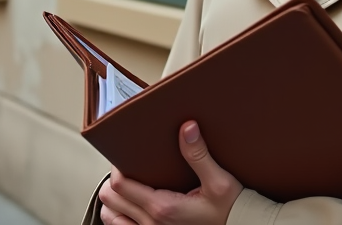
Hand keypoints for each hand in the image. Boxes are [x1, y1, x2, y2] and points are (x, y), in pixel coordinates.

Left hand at [98, 121, 242, 224]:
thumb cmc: (231, 210)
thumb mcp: (219, 181)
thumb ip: (199, 155)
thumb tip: (187, 127)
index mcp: (164, 207)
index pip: (120, 185)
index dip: (117, 165)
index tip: (125, 154)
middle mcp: (153, 224)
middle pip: (110, 199)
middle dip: (113, 180)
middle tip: (127, 167)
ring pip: (111, 217)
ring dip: (114, 200)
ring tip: (126, 187)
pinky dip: (119, 217)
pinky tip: (130, 206)